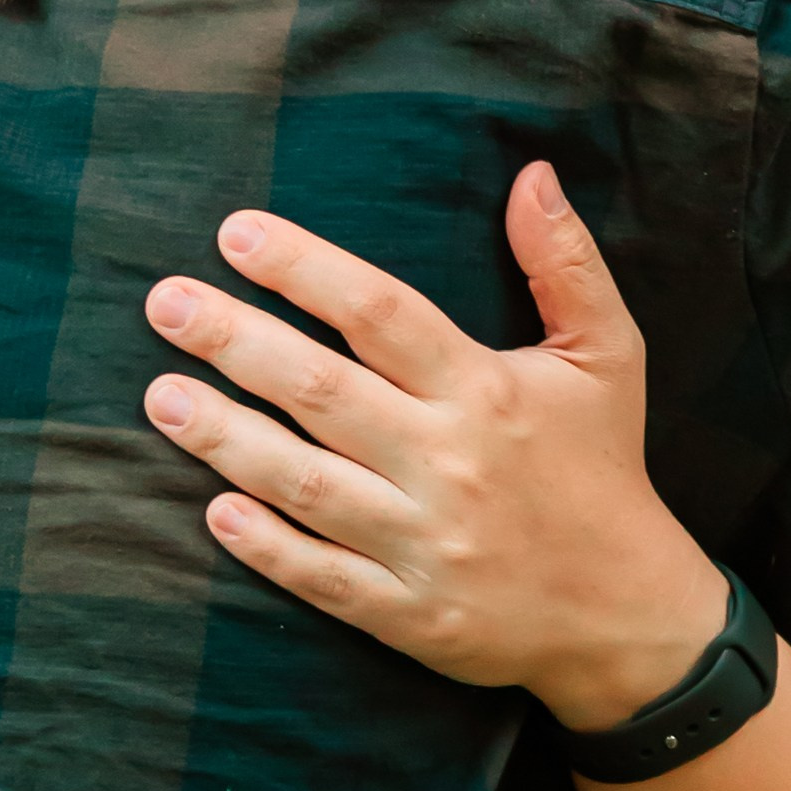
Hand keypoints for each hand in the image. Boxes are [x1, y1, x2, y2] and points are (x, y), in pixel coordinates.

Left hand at [141, 164, 725, 729]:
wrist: (632, 616)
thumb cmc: (605, 468)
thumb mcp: (609, 356)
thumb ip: (565, 263)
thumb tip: (532, 174)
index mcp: (488, 391)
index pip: (380, 312)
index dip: (303, 268)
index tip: (234, 232)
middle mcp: (450, 463)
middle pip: (322, 390)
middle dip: (234, 341)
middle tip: (165, 303)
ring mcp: (426, 545)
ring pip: (307, 484)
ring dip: (225, 439)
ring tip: (158, 395)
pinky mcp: (411, 616)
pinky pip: (323, 578)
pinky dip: (267, 546)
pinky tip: (213, 509)